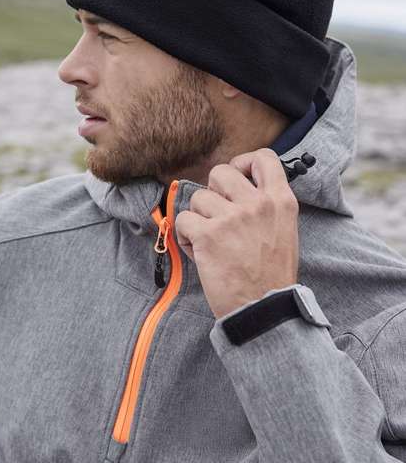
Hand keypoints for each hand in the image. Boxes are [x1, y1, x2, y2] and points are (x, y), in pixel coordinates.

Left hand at [174, 148, 299, 318]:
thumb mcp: (284, 231)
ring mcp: (232, 218)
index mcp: (280, 201)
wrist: (263, 309)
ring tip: (208, 240)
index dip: (244, 162)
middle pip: (220, 171)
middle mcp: (257, 204)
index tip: (238, 177)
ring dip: (198, 218)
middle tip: (217, 213)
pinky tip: (197, 251)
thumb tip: (239, 187)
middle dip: (212, 190)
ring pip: (197, 197)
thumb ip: (266, 205)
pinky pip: (183, 219)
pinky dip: (184, 236)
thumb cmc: (271, 274)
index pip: (264, 157)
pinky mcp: (208, 235)